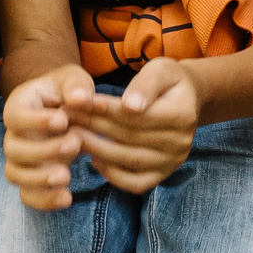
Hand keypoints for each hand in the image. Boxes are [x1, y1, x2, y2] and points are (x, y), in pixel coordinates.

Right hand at [1, 64, 94, 210]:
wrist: (65, 108)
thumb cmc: (66, 91)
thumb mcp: (73, 79)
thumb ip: (76, 86)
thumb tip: (80, 99)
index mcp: (19, 107)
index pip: (15, 116)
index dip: (35, 121)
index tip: (62, 120)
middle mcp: (14, 135)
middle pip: (13, 149)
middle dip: (42, 151)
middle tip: (74, 144)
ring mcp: (20, 159)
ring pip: (15, 175)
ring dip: (39, 179)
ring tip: (66, 176)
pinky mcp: (30, 178)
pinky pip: (27, 195)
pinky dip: (43, 201)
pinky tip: (66, 198)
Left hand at [68, 59, 202, 194]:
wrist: (186, 99)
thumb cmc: (167, 81)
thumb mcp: (161, 69)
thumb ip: (145, 84)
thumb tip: (130, 106)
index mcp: (182, 114)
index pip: (134, 115)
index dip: (103, 109)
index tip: (77, 102)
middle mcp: (180, 142)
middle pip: (128, 137)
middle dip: (93, 126)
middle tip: (66, 118)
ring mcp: (172, 162)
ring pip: (128, 160)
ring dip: (96, 149)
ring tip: (72, 136)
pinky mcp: (163, 174)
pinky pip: (135, 183)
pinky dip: (112, 175)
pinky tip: (94, 159)